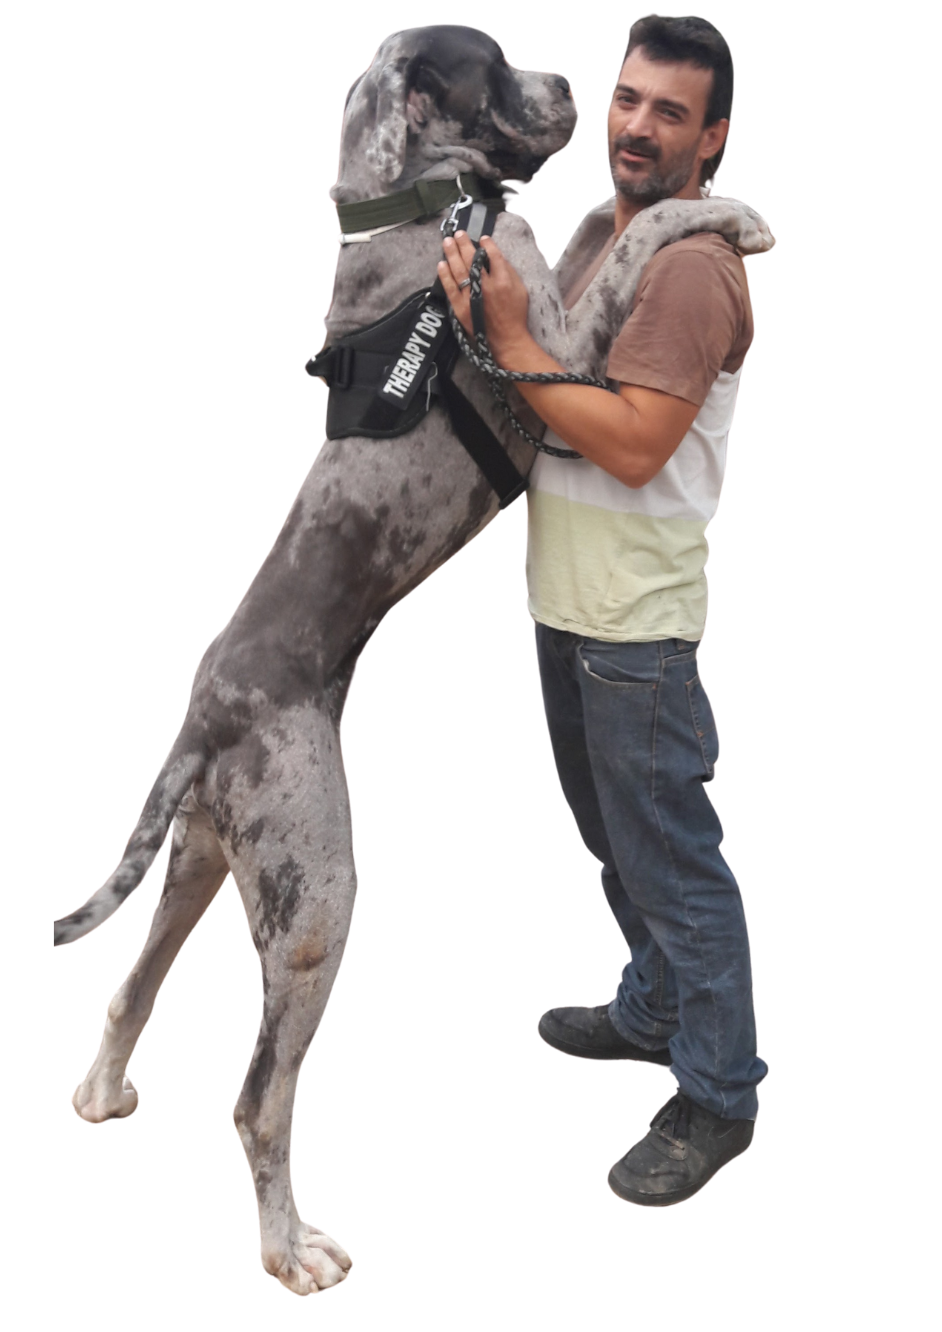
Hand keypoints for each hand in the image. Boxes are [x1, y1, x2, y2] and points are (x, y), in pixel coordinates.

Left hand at [438, 231, 530, 362]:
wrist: (506, 340)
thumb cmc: (515, 315)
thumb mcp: (520, 289)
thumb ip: (508, 271)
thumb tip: (495, 257)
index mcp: (502, 280)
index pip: (492, 255)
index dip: (486, 244)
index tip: (482, 237)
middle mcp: (485, 286)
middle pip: (471, 259)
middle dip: (464, 244)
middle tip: (458, 233)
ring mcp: (471, 297)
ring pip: (458, 270)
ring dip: (451, 254)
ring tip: (447, 242)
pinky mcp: (460, 308)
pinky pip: (450, 288)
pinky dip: (445, 275)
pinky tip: (441, 264)